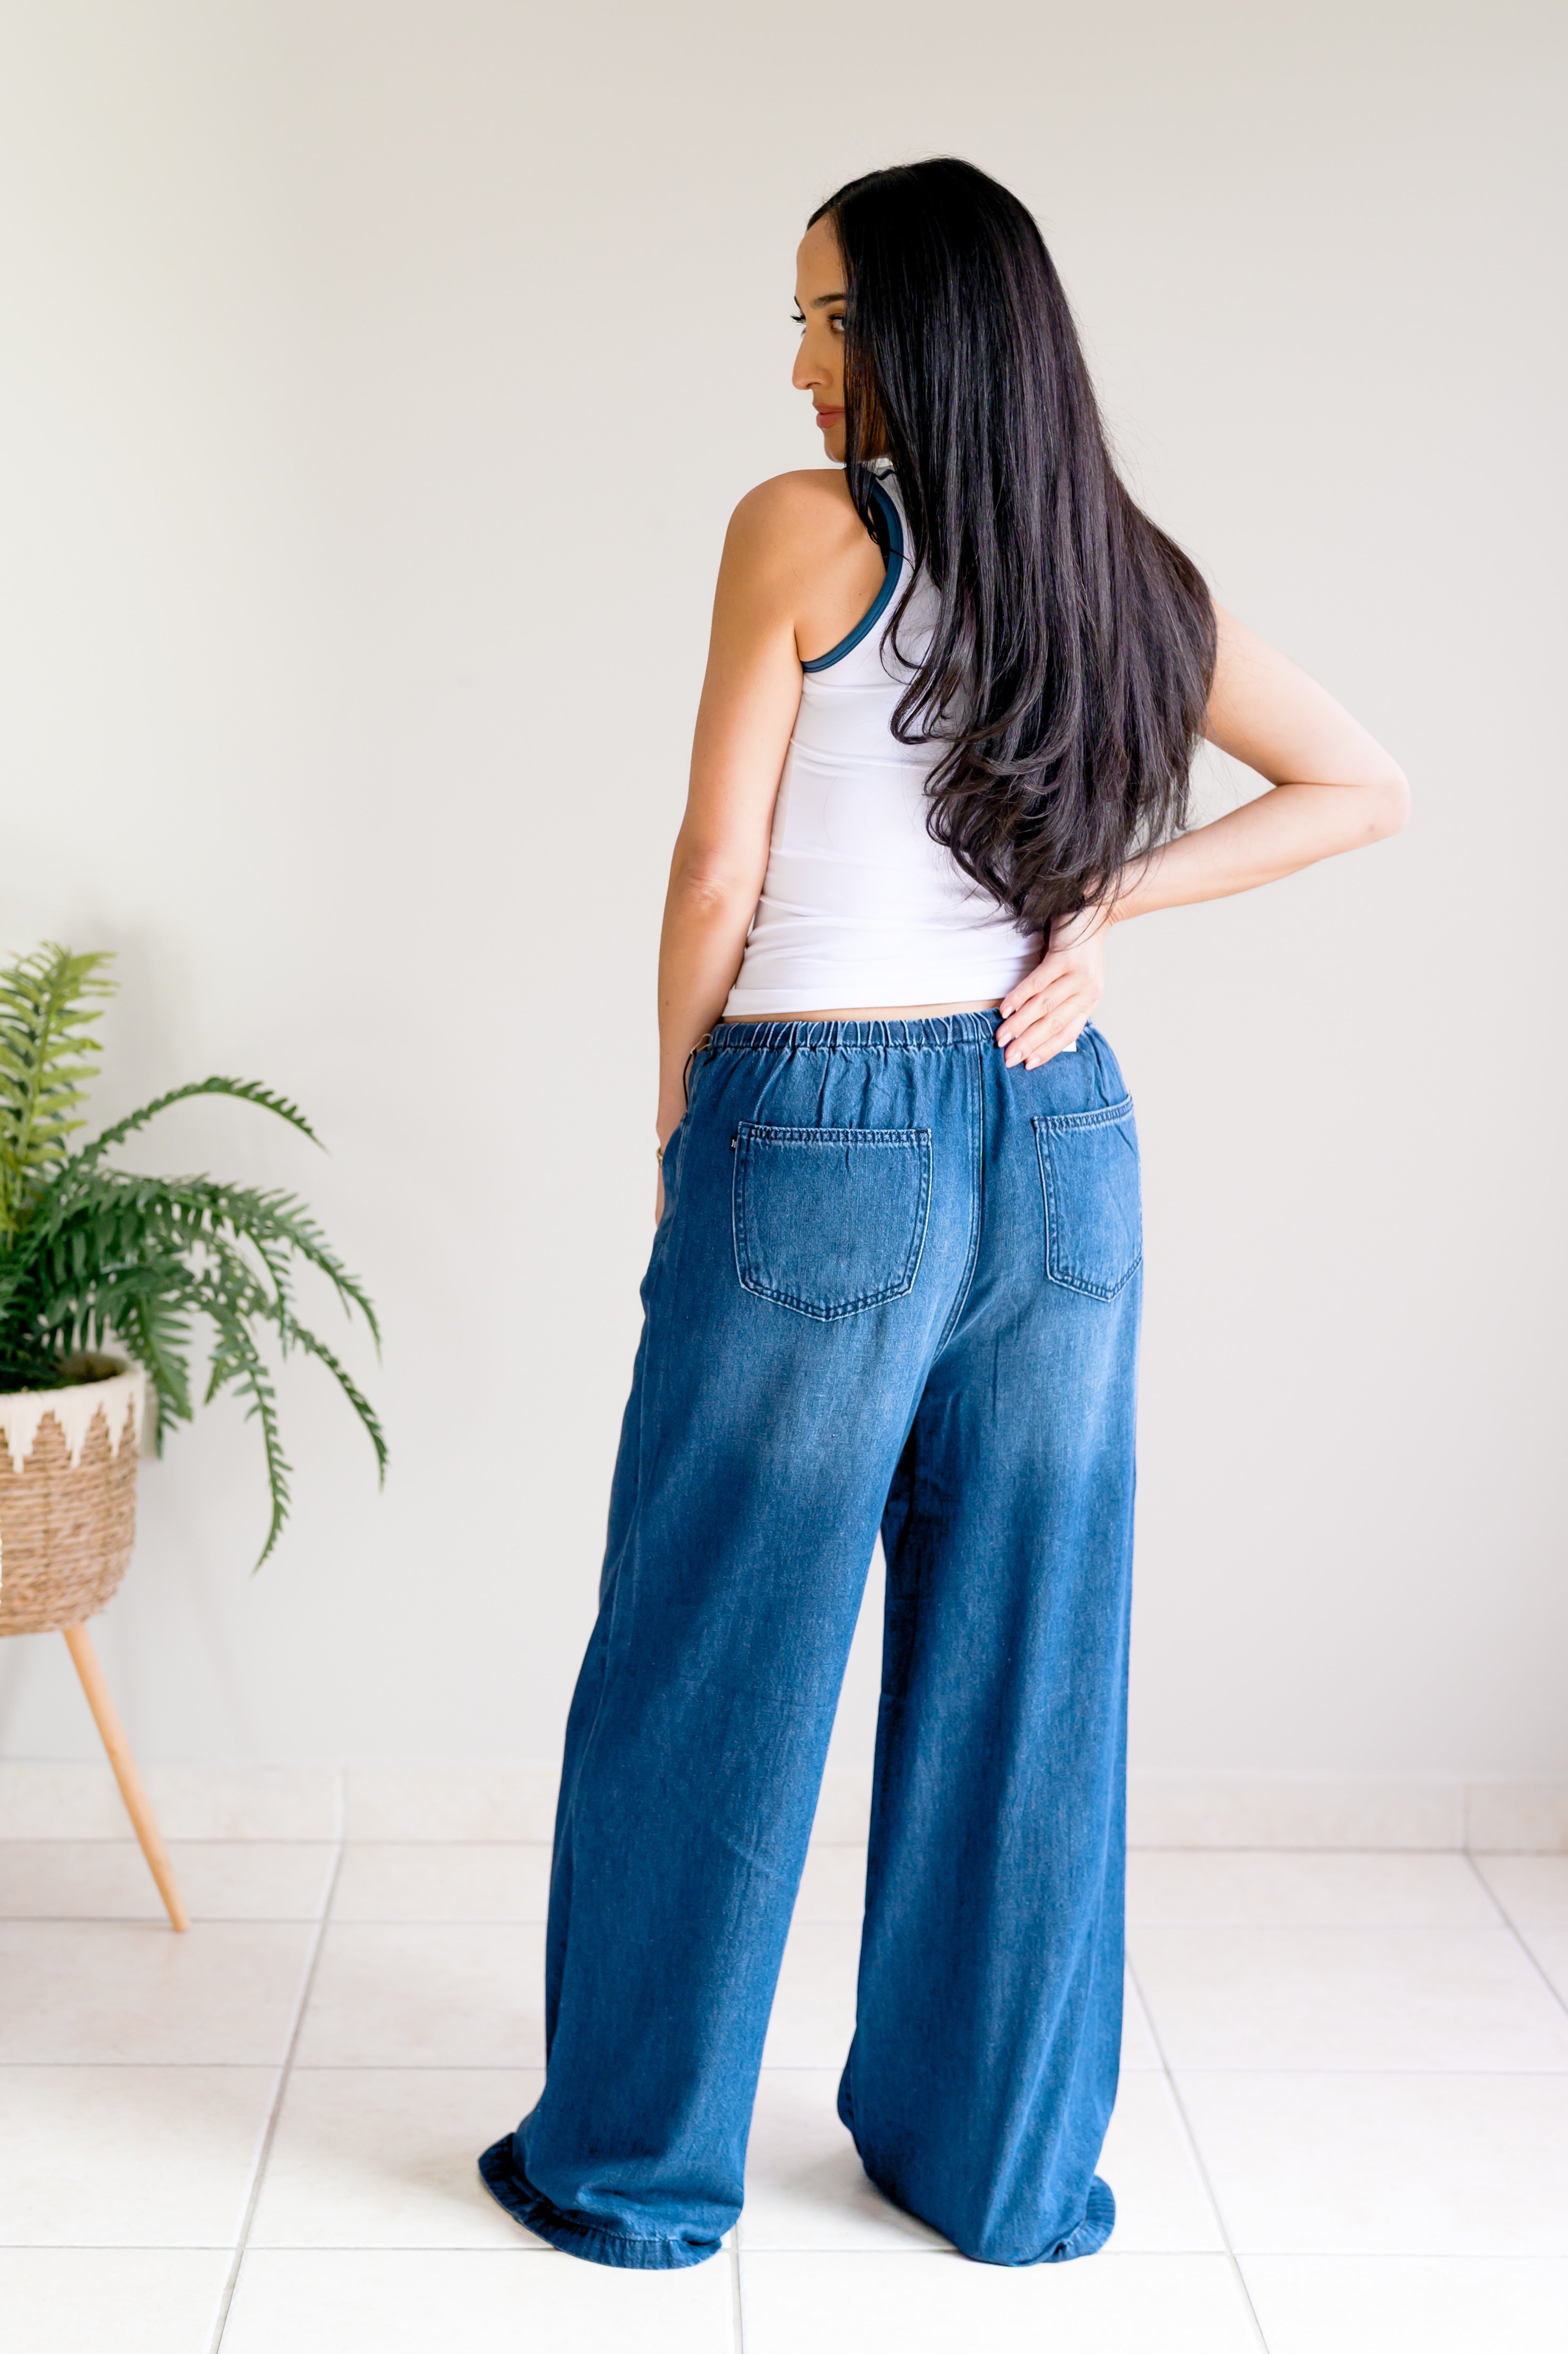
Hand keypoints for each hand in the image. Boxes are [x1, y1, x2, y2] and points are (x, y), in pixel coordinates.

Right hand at [996, 907, 1111, 1068]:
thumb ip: (1061, 1001)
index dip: (1047, 1050)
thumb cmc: (1078, 947)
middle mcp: (1087, 992)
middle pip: (1054, 1023)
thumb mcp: (1076, 979)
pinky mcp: (1065, 958)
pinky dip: (1020, 997)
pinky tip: (1006, 1009)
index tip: (1028, 1065)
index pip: (1068, 1033)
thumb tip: (1034, 1027)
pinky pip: (1038, 982)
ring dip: (1020, 1024)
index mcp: (1089, 1001)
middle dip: (1029, 1043)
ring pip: (1044, 1006)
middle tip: (1009, 1058)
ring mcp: (1078, 975)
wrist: (1094, 910)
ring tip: (1002, 1037)